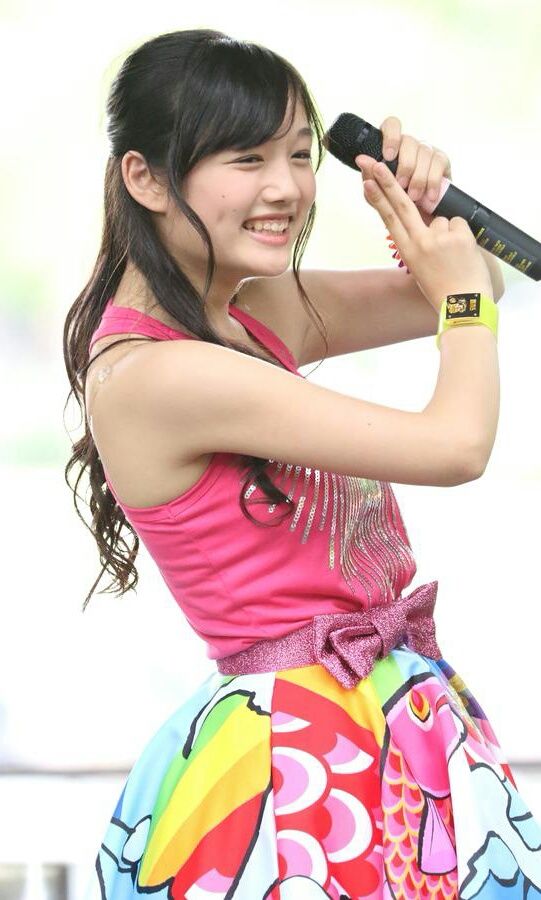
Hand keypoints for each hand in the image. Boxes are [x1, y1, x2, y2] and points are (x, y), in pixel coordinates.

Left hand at [355, 116, 452, 225]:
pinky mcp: (441, 160)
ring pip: (424, 153)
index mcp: (392, 146)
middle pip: (409, 141)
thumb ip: (370, 176)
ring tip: (413, 196)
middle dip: (405, 165)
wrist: (418, 215)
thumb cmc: (396, 200)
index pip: (392, 125)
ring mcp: (427, 150)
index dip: (390, 137)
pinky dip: (433, 182)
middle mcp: (410, 145)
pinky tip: (429, 195)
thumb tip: (361, 160)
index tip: (388, 156)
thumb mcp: (380, 192)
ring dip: (418, 177)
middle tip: (401, 185)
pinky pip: (439, 164)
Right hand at [361, 161, 492, 310]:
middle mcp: (420, 243)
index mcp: (408, 253)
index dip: (377, 199)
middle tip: (374, 163)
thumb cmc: (443, 290)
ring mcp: (439, 238)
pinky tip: (462, 254)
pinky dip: (462, 235)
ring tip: (453, 257)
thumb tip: (426, 219)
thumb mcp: (421, 268)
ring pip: (440, 219)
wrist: (465, 305)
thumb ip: (419, 243)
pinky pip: (458, 224)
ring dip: (447, 233)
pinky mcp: (458, 236)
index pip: (389, 219)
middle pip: (401, 205)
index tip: (366, 183)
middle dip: (387, 181)